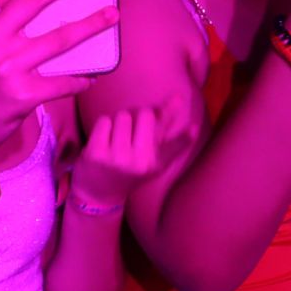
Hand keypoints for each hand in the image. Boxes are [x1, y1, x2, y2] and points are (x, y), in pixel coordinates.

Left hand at [71, 99, 191, 207]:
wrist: (98, 193)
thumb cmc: (127, 166)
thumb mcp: (149, 153)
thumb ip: (164, 125)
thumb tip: (179, 97)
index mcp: (156, 163)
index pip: (175, 147)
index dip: (185, 138)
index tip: (194, 128)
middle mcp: (140, 163)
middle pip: (145, 114)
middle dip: (137, 115)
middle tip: (131, 129)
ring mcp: (117, 159)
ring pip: (122, 115)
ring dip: (118, 120)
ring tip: (116, 138)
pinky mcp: (96, 154)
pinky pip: (104, 120)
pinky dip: (104, 125)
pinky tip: (104, 140)